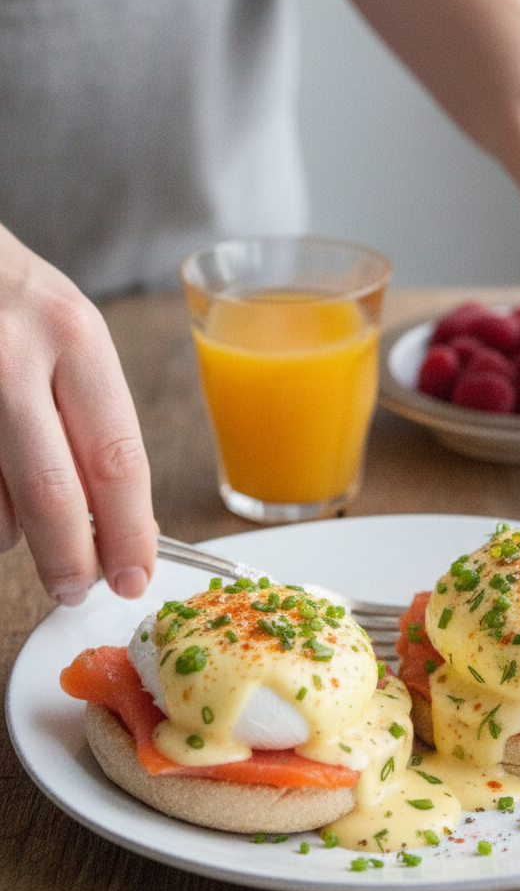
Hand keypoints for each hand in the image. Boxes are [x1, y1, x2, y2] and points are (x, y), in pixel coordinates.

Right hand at [0, 226, 156, 602]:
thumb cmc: (13, 302)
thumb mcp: (70, 337)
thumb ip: (93, 421)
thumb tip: (118, 526)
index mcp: (75, 337)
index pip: (117, 460)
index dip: (130, 533)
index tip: (135, 576)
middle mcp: (15, 355)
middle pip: (54, 494)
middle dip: (70, 559)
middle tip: (77, 588)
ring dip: (16, 533)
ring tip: (28, 520)